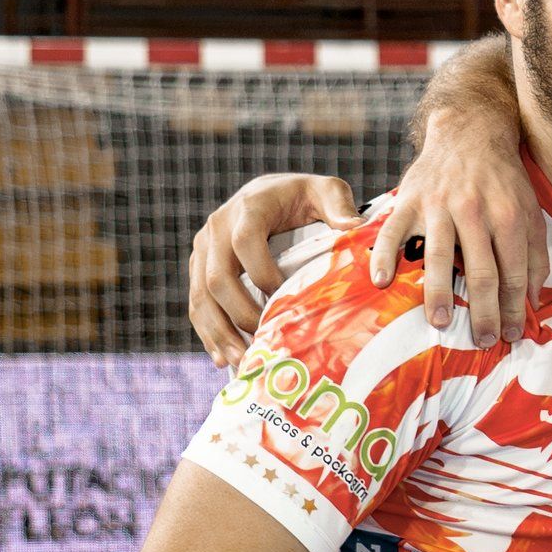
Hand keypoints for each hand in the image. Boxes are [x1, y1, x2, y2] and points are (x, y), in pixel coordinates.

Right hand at [188, 173, 359, 366]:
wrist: (271, 193)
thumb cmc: (304, 195)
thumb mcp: (326, 191)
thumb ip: (339, 205)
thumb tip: (355, 228)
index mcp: (249, 207)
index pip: (245, 241)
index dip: (262, 273)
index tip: (284, 300)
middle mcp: (218, 225)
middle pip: (217, 275)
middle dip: (239, 313)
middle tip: (262, 341)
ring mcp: (204, 247)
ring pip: (200, 295)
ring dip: (218, 331)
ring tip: (240, 361)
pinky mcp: (199, 265)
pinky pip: (196, 302)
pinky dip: (207, 331)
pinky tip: (222, 357)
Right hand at [367, 109, 547, 343]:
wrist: (470, 134)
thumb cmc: (503, 181)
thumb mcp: (530, 212)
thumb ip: (535, 255)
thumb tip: (533, 301)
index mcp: (508, 216)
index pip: (514, 272)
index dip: (514, 307)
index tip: (511, 334)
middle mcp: (474, 211)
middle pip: (481, 270)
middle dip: (483, 311)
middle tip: (482, 341)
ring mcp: (439, 205)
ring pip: (438, 254)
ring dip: (438, 292)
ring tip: (441, 323)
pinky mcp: (410, 199)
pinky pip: (393, 231)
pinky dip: (385, 256)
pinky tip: (382, 282)